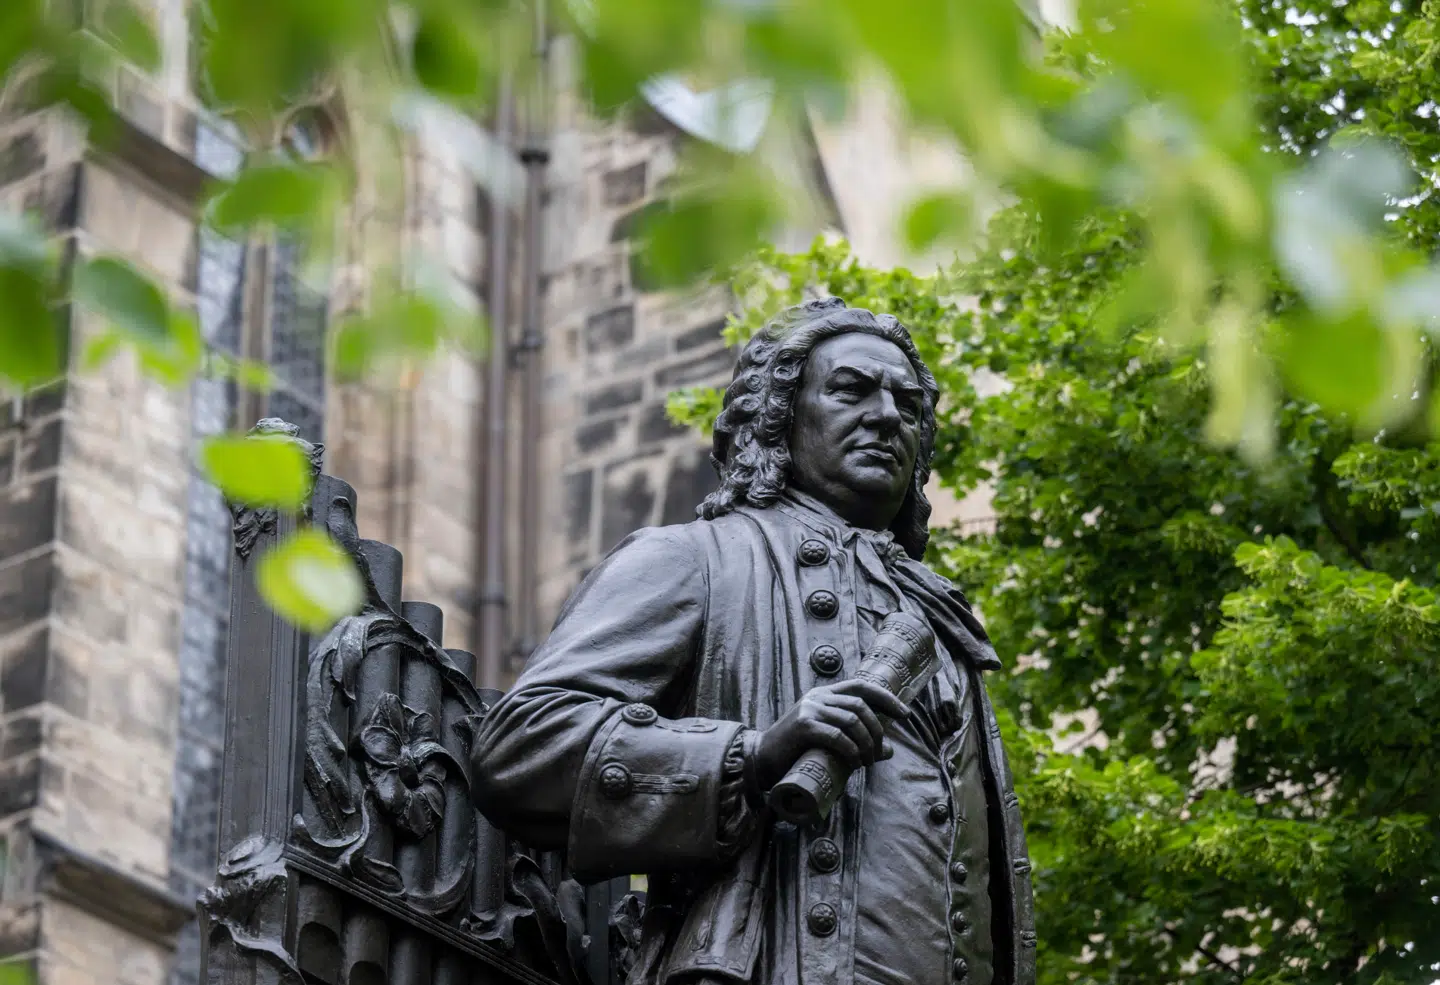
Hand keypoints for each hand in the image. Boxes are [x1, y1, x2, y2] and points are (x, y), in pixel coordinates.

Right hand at [754, 679, 909, 788]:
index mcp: (825, 694)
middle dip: (877, 730)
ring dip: (867, 743)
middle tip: (880, 754)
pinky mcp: (803, 726)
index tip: (904, 714)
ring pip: (852, 720)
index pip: (862, 686)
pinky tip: (854, 762)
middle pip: (860, 705)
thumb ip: (856, 741)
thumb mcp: (830, 742)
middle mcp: (818, 696)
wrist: (762, 759)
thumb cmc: (798, 751)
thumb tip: (889, 751)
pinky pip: (837, 735)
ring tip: (867, 762)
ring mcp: (810, 709)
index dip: (886, 698)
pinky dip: (851, 750)